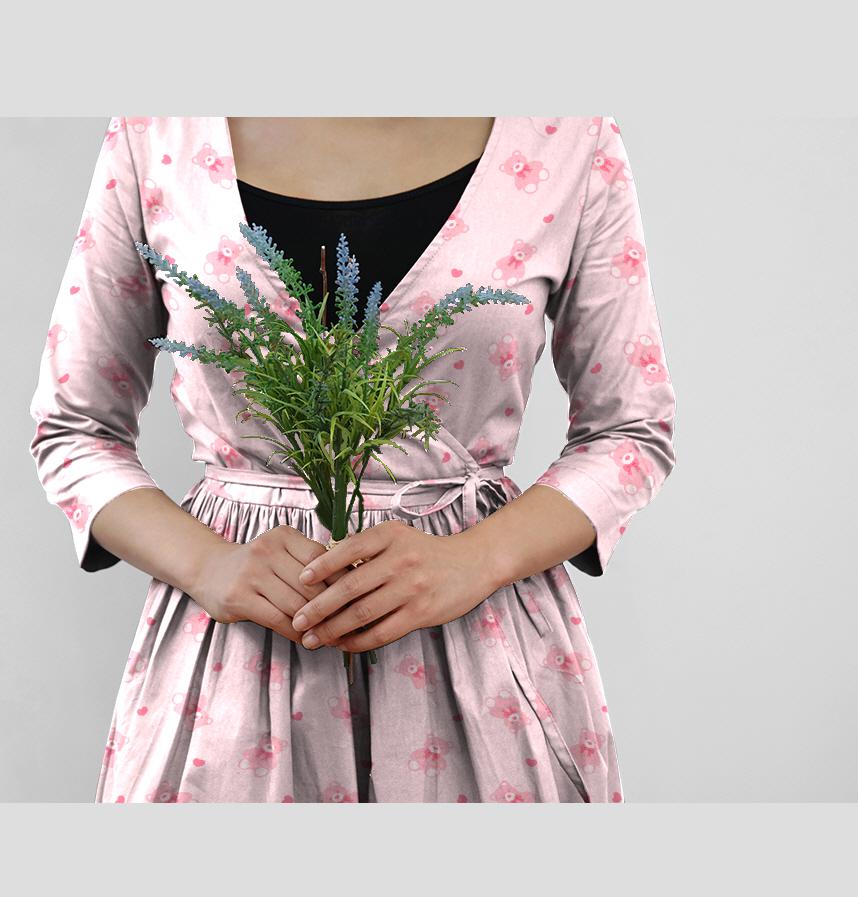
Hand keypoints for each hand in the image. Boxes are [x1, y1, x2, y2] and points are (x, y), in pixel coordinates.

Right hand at [188, 524, 349, 643]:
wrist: (209, 570)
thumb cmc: (258, 564)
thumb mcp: (282, 551)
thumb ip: (311, 563)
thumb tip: (353, 584)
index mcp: (283, 536)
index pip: (322, 559)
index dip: (342, 581)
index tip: (358, 598)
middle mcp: (266, 550)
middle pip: (311, 585)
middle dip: (333, 607)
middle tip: (350, 624)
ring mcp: (251, 573)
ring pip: (296, 604)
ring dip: (316, 624)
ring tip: (332, 635)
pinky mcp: (239, 597)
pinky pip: (277, 619)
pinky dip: (296, 632)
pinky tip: (306, 638)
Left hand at [290, 519, 500, 652]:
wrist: (473, 563)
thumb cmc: (427, 552)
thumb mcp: (398, 537)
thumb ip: (366, 548)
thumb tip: (323, 565)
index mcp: (390, 536)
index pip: (347, 550)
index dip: (321, 566)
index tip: (301, 580)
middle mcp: (400, 560)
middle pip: (349, 586)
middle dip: (318, 606)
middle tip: (298, 620)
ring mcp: (411, 588)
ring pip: (362, 613)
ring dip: (333, 629)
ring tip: (314, 638)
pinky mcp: (421, 613)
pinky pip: (381, 632)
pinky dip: (358, 641)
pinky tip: (343, 644)